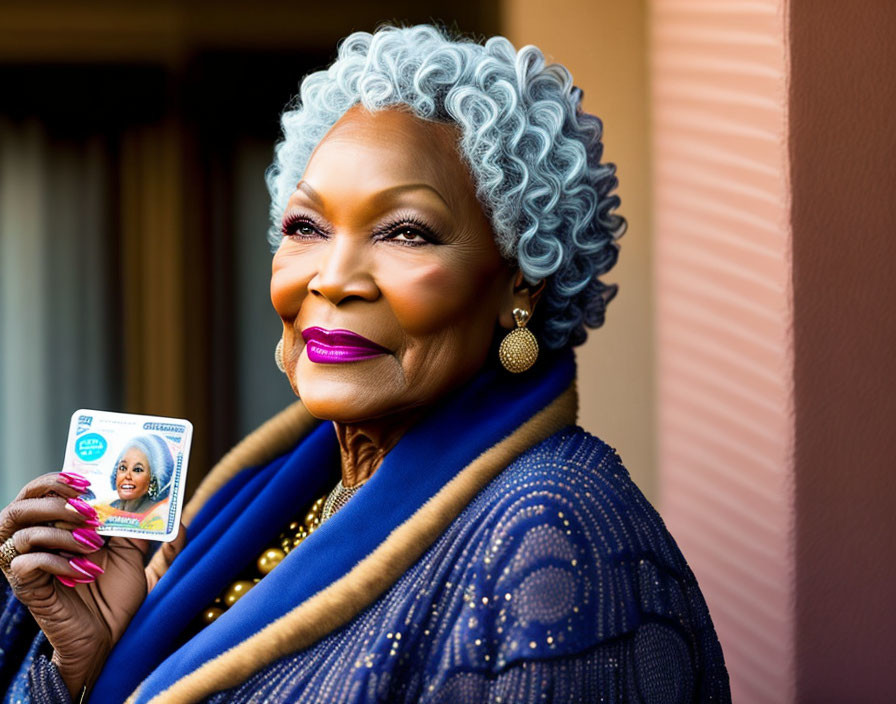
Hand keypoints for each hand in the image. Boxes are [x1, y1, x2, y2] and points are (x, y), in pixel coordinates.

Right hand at [0, 472, 149, 697]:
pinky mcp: (26, 588)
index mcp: (62, 529)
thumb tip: (179, 516)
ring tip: (92, 541)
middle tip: (87, 503)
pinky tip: (84, 572)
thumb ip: (154, 538)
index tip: (87, 478)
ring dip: (58, 530)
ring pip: (20, 530)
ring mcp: (30, 565)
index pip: (45, 492)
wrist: (105, 642)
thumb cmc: (117, 601)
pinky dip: (57, 562)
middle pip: (22, 503)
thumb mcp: (139, 561)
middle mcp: (40, 542)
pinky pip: (27, 563)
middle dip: (53, 496)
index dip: (59, 479)